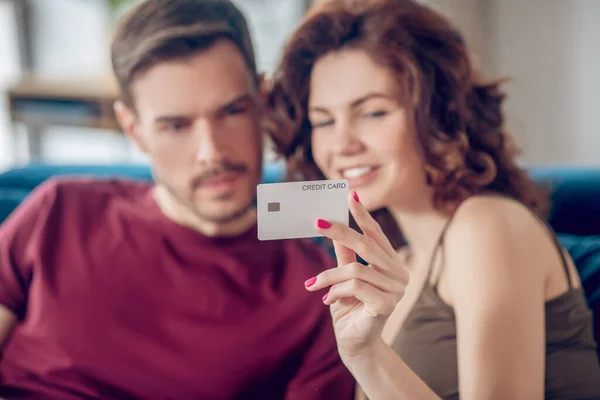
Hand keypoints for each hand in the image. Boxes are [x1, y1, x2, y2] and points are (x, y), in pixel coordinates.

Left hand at [304, 191, 409, 359]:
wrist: (354, 342)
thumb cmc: (350, 307)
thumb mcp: (344, 275)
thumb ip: (344, 252)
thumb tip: (332, 223)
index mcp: (392, 263)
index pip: (377, 234)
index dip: (362, 215)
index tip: (349, 195)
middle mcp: (399, 274)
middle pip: (366, 245)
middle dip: (339, 230)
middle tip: (316, 222)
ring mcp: (396, 290)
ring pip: (355, 268)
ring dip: (328, 276)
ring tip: (312, 285)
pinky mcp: (386, 305)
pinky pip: (355, 286)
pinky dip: (335, 291)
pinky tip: (327, 300)